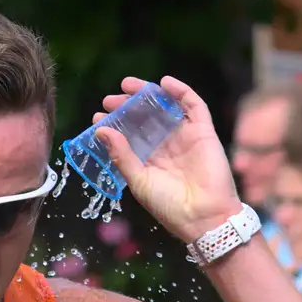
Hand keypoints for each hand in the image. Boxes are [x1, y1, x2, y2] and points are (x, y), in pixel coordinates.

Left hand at [93, 76, 241, 243]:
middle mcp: (167, 145)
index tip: (98, 117)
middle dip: (127, 107)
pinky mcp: (203, 131)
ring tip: (128, 85)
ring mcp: (185, 136)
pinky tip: (164, 83)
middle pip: (145, 118)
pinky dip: (181, 91)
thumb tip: (100, 131)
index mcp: (150, 159)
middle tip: (109, 100)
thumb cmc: (169, 206)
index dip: (115, 124)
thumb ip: (121, 155)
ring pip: (166, 107)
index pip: (130, 135)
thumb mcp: (139, 180)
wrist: (203, 217)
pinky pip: (194, 106)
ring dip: (149, 94)